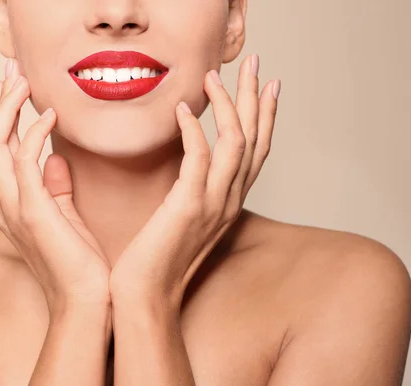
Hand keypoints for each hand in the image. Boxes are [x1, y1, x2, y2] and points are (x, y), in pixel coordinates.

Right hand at [0, 59, 110, 315]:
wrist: (88, 302)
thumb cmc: (81, 265)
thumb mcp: (67, 218)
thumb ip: (57, 188)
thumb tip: (56, 158)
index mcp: (14, 204)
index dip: (1, 118)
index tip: (14, 89)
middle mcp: (6, 203)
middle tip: (10, 70)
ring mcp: (15, 207)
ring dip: (6, 109)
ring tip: (22, 81)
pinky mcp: (33, 212)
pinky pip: (24, 161)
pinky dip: (32, 133)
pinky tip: (50, 115)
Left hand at [109, 55, 279, 309]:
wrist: (145, 296)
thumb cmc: (157, 258)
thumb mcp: (184, 220)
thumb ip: (194, 192)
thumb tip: (190, 167)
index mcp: (228, 202)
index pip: (256, 151)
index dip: (264, 117)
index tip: (265, 87)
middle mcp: (229, 201)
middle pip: (255, 139)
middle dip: (256, 98)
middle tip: (257, 64)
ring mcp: (213, 204)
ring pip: (235, 143)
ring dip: (228, 105)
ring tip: (213, 75)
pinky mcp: (189, 207)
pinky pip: (198, 158)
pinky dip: (193, 130)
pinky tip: (181, 110)